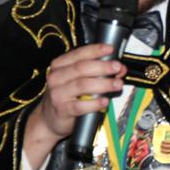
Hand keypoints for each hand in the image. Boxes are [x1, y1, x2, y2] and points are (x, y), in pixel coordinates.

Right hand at [22, 44, 125, 169]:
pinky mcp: (62, 110)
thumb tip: (120, 69)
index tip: (110, 49)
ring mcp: (58, 94)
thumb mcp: (79, 79)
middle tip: (117, 67)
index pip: (79, 54)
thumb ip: (98, 71)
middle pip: (82, 68)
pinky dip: (95, 103)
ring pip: (83, 85)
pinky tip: (105, 101)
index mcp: (60, 65)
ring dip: (104, 84)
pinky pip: (80, 105)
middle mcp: (56, 78)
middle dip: (103, 66)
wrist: (50, 119)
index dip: (96, 50)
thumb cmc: (67, 95)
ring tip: (117, 84)